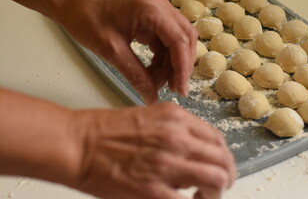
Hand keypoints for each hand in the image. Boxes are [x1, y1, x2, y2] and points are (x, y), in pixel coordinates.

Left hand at [57, 0, 197, 103]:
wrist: (72, 3)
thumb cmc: (86, 19)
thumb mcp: (111, 51)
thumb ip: (136, 75)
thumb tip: (152, 97)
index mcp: (150, 8)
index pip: (179, 39)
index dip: (182, 67)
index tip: (180, 89)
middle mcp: (159, 4)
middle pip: (185, 37)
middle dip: (181, 65)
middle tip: (174, 89)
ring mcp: (157, 8)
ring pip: (178, 39)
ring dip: (171, 63)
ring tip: (157, 83)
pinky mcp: (153, 15)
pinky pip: (166, 39)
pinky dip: (163, 57)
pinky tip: (153, 71)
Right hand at [70, 102, 235, 198]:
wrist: (79, 143)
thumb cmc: (106, 130)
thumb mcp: (149, 117)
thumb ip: (176, 131)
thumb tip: (193, 153)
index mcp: (176, 118)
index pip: (217, 138)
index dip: (222, 156)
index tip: (218, 165)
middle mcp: (177, 137)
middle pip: (223, 158)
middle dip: (227, 175)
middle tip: (220, 185)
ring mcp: (167, 162)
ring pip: (217, 179)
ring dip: (217, 191)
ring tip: (204, 196)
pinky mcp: (154, 190)